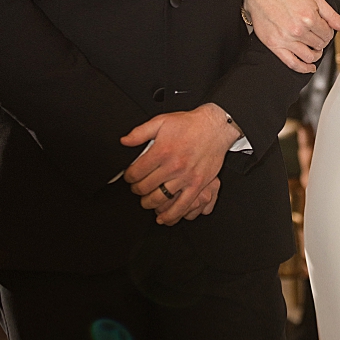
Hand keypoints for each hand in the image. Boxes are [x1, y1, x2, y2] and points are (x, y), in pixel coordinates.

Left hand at [121, 104, 238, 225]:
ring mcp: (186, 177)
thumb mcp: (161, 121)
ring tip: (146, 201)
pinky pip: (183, 206)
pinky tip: (164, 218)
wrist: (215, 127)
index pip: (136, 172)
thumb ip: (139, 132)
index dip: (128, 177)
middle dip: (137, 191)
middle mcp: (173, 166)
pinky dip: (171, 215)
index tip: (129, 177)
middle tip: (136, 189)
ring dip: (149, 204)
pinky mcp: (198, 185)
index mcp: (161, 151)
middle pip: (146, 187)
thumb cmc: (189, 124)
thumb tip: (124, 141)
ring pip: (161, 199)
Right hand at [244, 0, 339, 72]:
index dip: (328, 32)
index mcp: (309, 17)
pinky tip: (309, 68)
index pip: (328, 34)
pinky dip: (304, 69)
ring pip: (309, 57)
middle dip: (322, 42)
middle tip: (317, 37)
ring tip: (314, 50)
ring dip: (315, 55)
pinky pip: (292, 63)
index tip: (323, 30)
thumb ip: (331, 14)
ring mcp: (286, 40)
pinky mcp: (275, 46)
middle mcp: (298, 30)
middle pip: (320, 45)